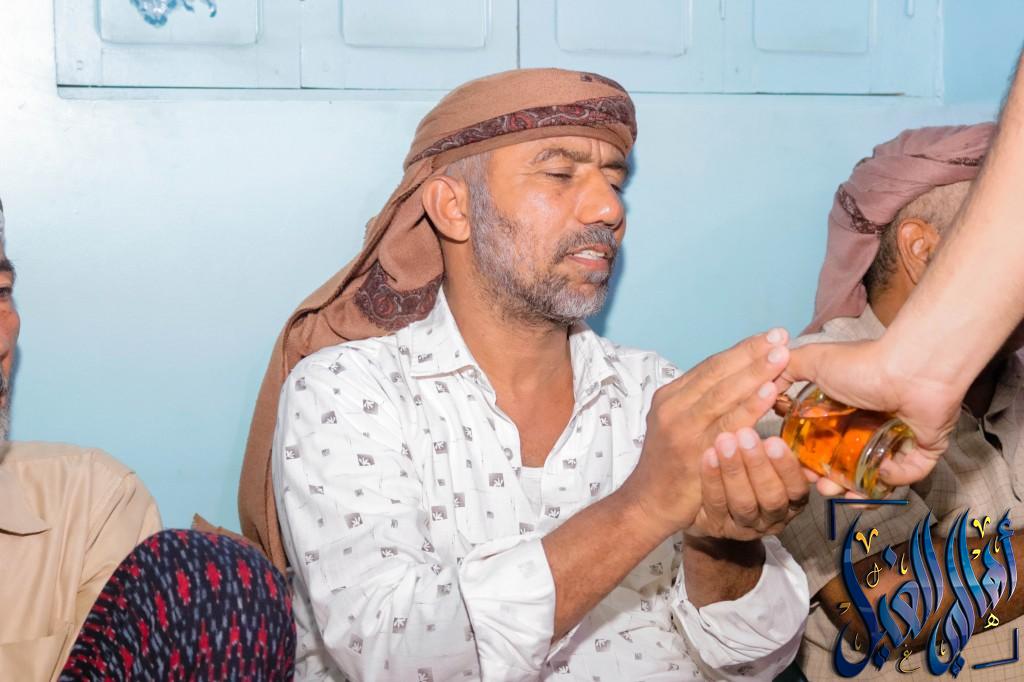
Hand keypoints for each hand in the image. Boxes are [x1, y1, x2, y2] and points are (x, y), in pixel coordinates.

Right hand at [619, 329, 790, 537]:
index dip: (742, 349)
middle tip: (781, 337)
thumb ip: (702, 403)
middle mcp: (673, 406)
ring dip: (754, 373)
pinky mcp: (694, 451)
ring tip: (781, 356)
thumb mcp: (679, 424)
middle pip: (717, 373)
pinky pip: (727, 424)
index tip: (770, 336)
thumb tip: (739, 380)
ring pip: (723, 394)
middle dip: (751, 353)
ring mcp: (682, 428)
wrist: (648, 503)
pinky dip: (750, 406)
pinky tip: (770, 393)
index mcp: (671, 396)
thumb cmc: (670, 464)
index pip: (711, 365)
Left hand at [687, 429, 809, 539]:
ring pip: (743, 502)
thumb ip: (779, 446)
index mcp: (792, 501)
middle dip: (759, 465)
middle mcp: (772, 517)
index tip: (774, 440)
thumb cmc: (748, 472)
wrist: (710, 502)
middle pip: (771, 497)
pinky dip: (712, 478)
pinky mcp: (717, 526)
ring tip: (724, 441)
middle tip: (746, 435)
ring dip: (734, 470)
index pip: (797, 488)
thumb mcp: (768, 460)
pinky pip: (715, 503)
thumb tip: (788, 412)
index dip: (787, 467)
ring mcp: (745, 526)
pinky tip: (708, 455)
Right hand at [785, 339, 957, 495]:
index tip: (793, 468)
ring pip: (871, 476)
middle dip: (826, 480)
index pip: (821, 442)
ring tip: (838, 494)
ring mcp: (896, 440)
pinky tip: (871, 480)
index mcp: (844, 408)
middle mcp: (868, 425)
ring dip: (852, 490)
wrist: (912, 369)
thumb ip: (785, 369)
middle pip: (842, 463)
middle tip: (815, 486)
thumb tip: (762, 385)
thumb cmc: (864, 364)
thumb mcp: (813, 361)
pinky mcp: (921, 452)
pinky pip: (904, 477)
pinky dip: (887, 482)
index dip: (805, 458)